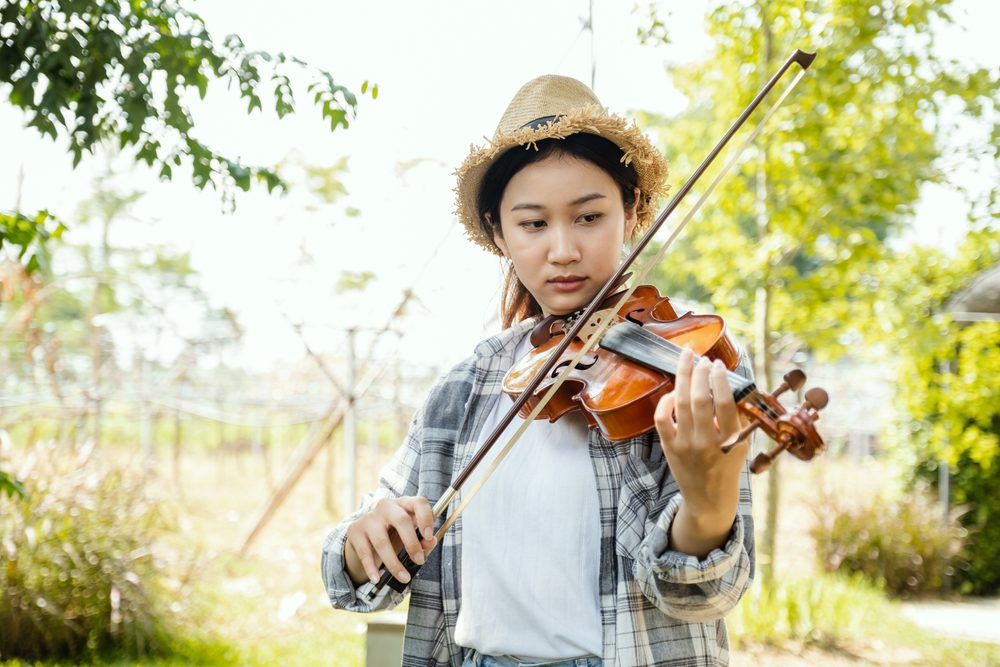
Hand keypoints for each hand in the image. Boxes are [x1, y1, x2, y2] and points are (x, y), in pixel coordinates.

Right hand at [344, 496, 436, 586]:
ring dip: (394, 563)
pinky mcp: (355, 530)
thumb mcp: (410, 535)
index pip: (418, 503)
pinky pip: (364, 551)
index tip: (428, 537)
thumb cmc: (394, 534)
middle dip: (412, 543)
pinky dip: (371, 567)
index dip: (426, 519)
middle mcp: (387, 506)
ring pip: (382, 541)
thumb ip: (423, 539)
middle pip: (401, 520)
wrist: (365, 535)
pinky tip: (376, 578)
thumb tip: (430, 543)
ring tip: (404, 578)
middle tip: (419, 561)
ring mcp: (369, 517)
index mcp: (404, 504)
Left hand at [653, 349, 747, 556]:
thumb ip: (737, 416)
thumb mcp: (741, 443)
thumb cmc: (727, 464)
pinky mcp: (670, 448)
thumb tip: (727, 381)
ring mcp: (686, 445)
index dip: (719, 379)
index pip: (724, 402)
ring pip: (681, 404)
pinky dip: (665, 402)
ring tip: (686, 360)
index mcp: (731, 440)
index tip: (717, 364)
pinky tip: (672, 392)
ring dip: (683, 378)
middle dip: (699, 373)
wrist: (709, 498)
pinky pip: (662, 420)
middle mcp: (707, 443)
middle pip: (700, 399)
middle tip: (700, 358)